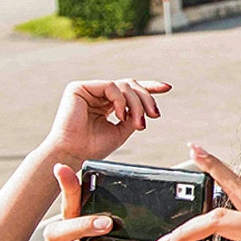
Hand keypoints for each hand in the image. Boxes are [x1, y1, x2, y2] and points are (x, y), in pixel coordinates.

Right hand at [41, 79, 170, 164]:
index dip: (149, 87)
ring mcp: (89, 90)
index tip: (167, 88)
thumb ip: (134, 116)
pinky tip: (121, 115)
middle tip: (154, 115)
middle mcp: (98, 94)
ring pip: (124, 85)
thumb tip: (148, 108)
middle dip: (147, 99)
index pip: (130, 91)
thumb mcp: (121, 131)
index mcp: (107, 103)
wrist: (73, 155)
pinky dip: (122, 101)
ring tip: (138, 122)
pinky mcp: (79, 88)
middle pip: (131, 85)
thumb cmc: (93, 147)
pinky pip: (111, 86)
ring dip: (137, 104)